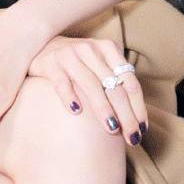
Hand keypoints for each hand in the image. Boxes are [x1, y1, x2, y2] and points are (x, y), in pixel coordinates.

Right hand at [29, 35, 147, 138]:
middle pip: (114, 87)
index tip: (143, 130)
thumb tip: (136, 118)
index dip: (139, 107)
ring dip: (103, 109)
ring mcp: (70, 56)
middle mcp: (91, 50)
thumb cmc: (77, 62)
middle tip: (132, 138)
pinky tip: (76, 112)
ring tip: (112, 129)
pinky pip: (62, 83)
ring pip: (92, 85)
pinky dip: (69, 96)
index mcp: (109, 49)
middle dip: (126, 115)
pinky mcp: (50, 64)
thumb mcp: (99, 63)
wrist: (41, 45)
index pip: (130, 82)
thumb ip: (116, 80)